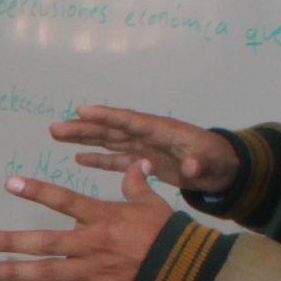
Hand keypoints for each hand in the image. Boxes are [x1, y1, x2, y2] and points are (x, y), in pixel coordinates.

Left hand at [0, 159, 179, 280]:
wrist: (184, 273)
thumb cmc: (167, 236)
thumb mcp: (152, 204)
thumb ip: (136, 184)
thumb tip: (138, 162)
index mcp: (102, 218)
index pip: (64, 199)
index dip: (37, 191)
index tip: (11, 183)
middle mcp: (90, 244)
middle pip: (44, 241)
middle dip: (11, 241)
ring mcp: (90, 271)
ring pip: (46, 272)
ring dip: (14, 272)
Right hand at [48, 105, 235, 196]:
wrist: (225, 169)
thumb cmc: (220, 163)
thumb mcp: (214, 165)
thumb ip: (202, 165)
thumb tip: (191, 166)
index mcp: (164, 131)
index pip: (131, 121)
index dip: (107, 116)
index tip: (82, 111)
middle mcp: (149, 135)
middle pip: (112, 129)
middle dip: (84, 127)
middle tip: (56, 127)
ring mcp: (144, 147)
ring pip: (109, 140)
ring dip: (84, 138)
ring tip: (57, 135)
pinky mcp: (144, 161)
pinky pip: (117, 159)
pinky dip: (98, 159)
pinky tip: (78, 159)